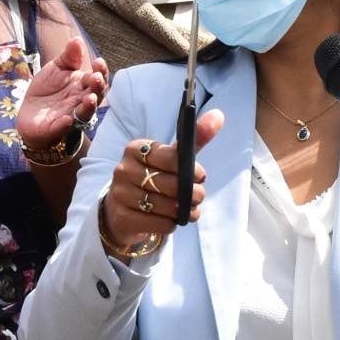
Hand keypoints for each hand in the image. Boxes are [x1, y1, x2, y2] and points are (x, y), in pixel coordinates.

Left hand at [18, 36, 109, 152]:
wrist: (29, 114)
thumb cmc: (47, 90)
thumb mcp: (56, 69)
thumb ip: (68, 57)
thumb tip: (78, 39)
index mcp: (82, 86)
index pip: (97, 78)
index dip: (100, 71)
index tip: (98, 61)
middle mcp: (81, 102)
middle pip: (96, 95)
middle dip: (98, 87)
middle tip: (95, 78)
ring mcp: (70, 116)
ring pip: (85, 113)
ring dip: (88, 106)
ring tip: (89, 98)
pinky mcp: (56, 129)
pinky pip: (63, 128)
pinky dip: (65, 125)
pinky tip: (66, 119)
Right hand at [100, 109, 224, 249]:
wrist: (123, 208)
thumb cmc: (154, 177)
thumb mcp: (172, 158)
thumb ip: (194, 138)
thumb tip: (218, 115)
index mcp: (136, 149)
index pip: (166, 155)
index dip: (188, 167)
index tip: (200, 176)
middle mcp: (124, 169)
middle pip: (167, 183)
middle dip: (190, 193)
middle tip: (199, 196)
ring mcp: (120, 194)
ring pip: (164, 205)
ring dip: (184, 210)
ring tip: (191, 210)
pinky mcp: (122, 217)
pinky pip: (158, 223)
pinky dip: (171, 223)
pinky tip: (172, 219)